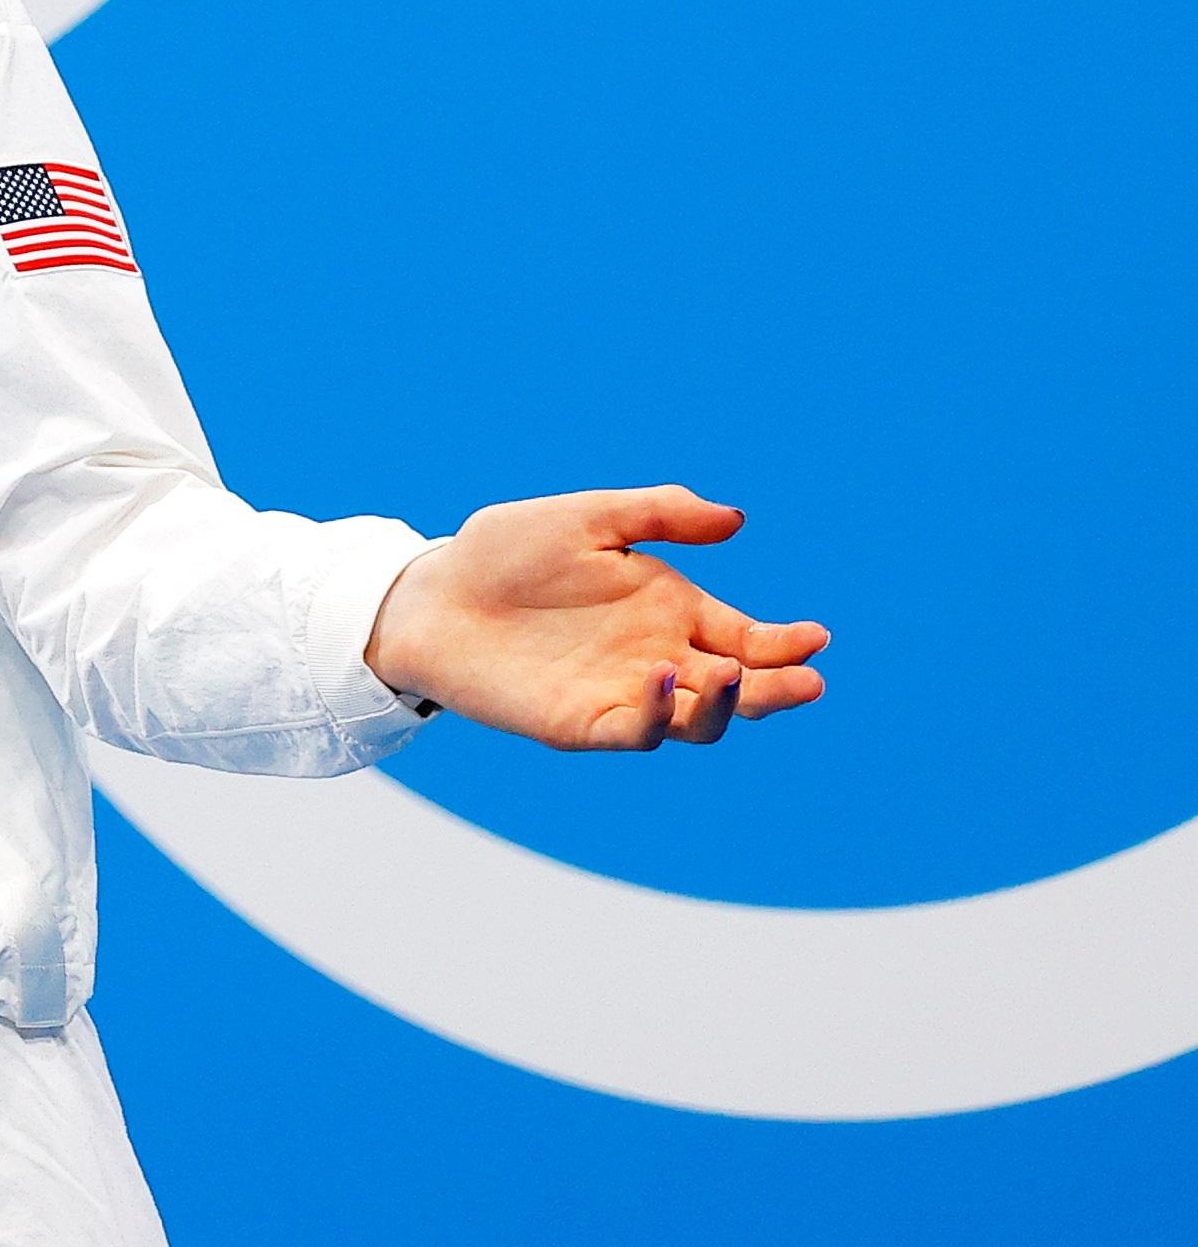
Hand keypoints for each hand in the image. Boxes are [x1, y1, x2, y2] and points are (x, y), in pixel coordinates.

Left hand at [365, 486, 828, 750]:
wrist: (431, 594)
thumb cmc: (504, 552)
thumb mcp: (587, 518)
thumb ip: (659, 515)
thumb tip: (737, 519)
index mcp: (668, 609)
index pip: (745, 636)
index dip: (785, 642)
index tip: (816, 637)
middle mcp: (657, 657)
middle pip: (738, 686)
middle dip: (778, 686)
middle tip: (808, 678)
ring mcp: (622, 693)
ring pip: (696, 719)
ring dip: (727, 707)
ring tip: (741, 679)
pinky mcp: (581, 721)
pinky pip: (634, 731)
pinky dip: (657, 713)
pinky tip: (662, 678)